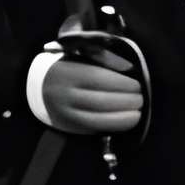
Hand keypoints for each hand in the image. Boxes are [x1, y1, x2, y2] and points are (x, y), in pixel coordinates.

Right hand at [29, 39, 146, 136]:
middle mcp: (63, 93)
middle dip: (126, 101)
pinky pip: (94, 128)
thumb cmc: (73, 66)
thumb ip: (105, 58)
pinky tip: (129, 120)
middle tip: (141, 98)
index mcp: (68, 72)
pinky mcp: (69, 123)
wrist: (44, 86)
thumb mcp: (83, 56)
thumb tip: (128, 67)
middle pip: (99, 100)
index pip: (98, 78)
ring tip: (138, 111)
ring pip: (97, 118)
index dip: (121, 83)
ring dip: (123, 116)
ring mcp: (65, 110)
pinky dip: (115, 125)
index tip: (137, 85)